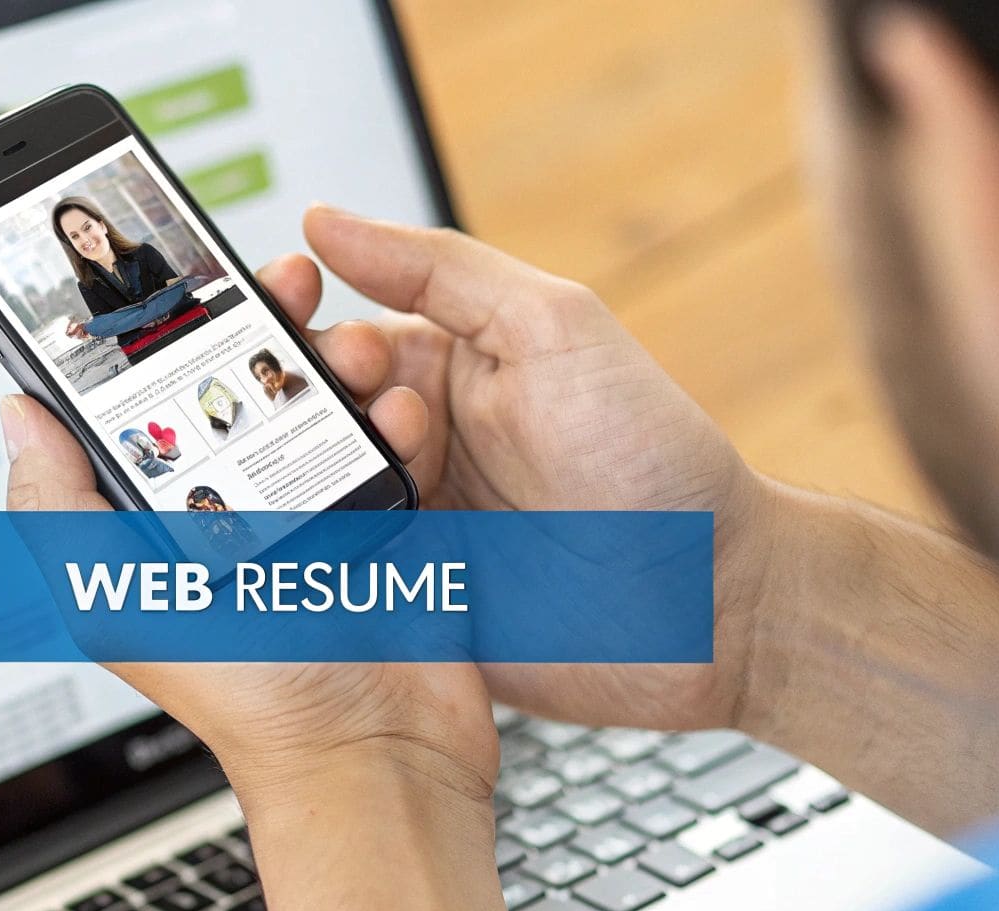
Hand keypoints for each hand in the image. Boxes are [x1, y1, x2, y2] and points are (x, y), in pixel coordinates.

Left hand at [0, 260, 496, 807]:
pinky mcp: (382, 516)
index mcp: (159, 517)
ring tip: (353, 348)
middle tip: (281, 281)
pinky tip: (399, 412)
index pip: (140, 400)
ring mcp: (311, 507)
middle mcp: (230, 504)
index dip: (147, 328)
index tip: (164, 267)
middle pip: (238, 379)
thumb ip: (57, 508)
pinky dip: (398, 413)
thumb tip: (17, 411)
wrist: (376, 751)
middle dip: (260, 319)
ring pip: (319, 393)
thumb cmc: (246, 694)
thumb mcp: (118, 599)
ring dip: (339, 356)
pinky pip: (390, 436)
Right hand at [289, 204, 776, 733]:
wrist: (705, 600)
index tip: (293, 308)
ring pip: (301, 495)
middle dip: (299, 401)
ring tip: (368, 477)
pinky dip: (313, 558)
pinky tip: (325, 542)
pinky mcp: (399, 601)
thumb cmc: (653, 460)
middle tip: (345, 404)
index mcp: (439, 369)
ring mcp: (401, 526)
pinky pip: (328, 576)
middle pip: (301, 416)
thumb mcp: (555, 326)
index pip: (333, 335)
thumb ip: (441, 269)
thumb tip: (330, 221)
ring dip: (308, 480)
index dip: (299, 321)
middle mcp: (410, 447)